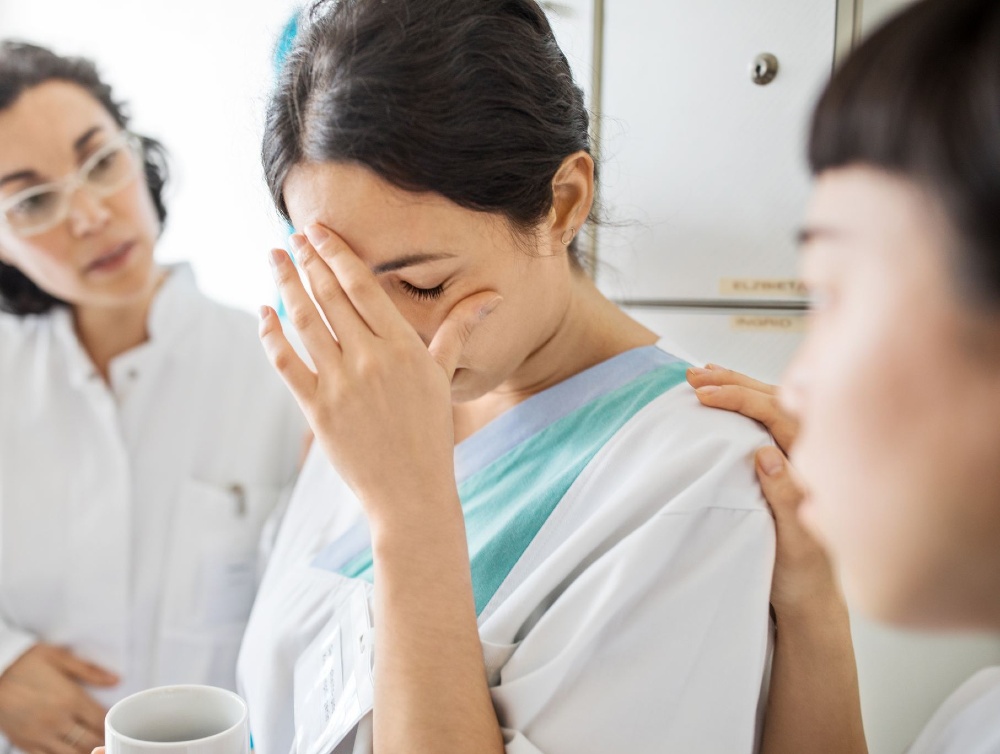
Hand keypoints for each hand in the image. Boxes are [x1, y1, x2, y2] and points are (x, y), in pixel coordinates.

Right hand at [0, 644, 117, 753]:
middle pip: (91, 741)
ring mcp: (40, 735)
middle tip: (109, 738)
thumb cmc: (27, 662)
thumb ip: (90, 671)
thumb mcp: (61, 658)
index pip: (102, 720)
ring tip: (92, 746)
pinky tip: (69, 751)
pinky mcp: (24, 743)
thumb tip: (116, 680)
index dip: (113, 724)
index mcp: (71, 699)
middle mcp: (57, 721)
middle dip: (103, 740)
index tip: (118, 723)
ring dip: (85, 751)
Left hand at [259, 224, 500, 527]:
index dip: (338, 254)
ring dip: (286, 285)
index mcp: (403, 348)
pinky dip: (271, 336)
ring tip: (275, 259)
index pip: (364, 287)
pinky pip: (286, 364)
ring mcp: (341, 385)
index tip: (319, 229)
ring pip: (305, 321)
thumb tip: (492, 297)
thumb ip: (458, 330)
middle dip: (308, 260)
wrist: (412, 492)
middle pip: (330, 297)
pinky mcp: (318, 410)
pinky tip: (263, 313)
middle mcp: (370, 360)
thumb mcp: (445, 377)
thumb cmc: (431, 433)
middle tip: (293, 235)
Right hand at [686, 365, 841, 618]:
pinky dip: (744, 402)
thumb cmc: (805, 575)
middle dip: (733, 382)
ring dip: (737, 386)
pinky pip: (769, 420)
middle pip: (774, 400)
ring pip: (772, 405)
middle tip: (693, 375)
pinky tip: (727, 395)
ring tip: (703, 372)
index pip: (778, 415)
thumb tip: (765, 452)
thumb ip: (786, 496)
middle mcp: (814, 453)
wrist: (813, 600)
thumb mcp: (795, 543)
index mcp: (817, 466)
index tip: (704, 395)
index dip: (739, 399)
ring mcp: (802, 456)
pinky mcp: (791, 463)